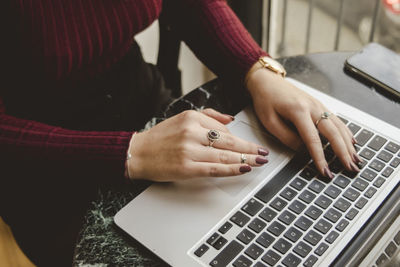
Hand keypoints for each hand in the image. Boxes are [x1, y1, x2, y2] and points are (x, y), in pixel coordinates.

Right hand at [125, 109, 268, 181]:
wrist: (138, 153)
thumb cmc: (160, 138)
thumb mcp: (182, 117)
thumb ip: (208, 115)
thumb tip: (230, 119)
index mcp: (192, 117)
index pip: (224, 129)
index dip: (240, 139)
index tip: (252, 144)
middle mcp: (192, 132)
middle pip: (228, 141)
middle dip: (249, 149)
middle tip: (264, 153)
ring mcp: (189, 150)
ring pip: (224, 155)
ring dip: (245, 159)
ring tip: (259, 161)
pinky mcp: (186, 167)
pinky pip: (214, 168)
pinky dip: (231, 169)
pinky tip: (243, 169)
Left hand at [246, 67, 361, 177]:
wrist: (267, 81)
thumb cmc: (266, 99)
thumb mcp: (269, 121)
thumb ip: (286, 137)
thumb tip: (303, 150)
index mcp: (298, 111)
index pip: (313, 139)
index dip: (320, 157)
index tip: (325, 171)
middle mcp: (313, 107)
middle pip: (333, 132)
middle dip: (343, 152)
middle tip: (350, 168)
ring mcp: (318, 105)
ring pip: (338, 126)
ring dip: (348, 144)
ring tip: (355, 159)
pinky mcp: (319, 105)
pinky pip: (336, 120)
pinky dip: (346, 132)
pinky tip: (352, 141)